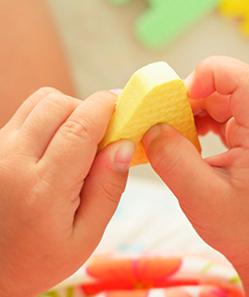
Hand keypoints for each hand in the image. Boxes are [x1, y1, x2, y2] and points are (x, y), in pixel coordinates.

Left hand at [0, 88, 134, 296]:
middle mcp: (13, 161)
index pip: (80, 126)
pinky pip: (28, 114)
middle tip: (103, 134)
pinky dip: (51, 118)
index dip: (106, 107)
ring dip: (69, 111)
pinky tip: (58, 145)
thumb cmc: (40, 257)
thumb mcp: (86, 236)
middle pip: (58, 104)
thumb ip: (108, 189)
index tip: (124, 105)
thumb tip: (124, 146)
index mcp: (44, 188)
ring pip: (40, 102)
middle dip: (89, 109)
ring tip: (80, 139)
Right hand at [142, 56, 248, 295]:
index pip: (245, 80)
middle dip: (189, 98)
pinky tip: (189, 138)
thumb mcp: (200, 199)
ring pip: (222, 100)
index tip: (180, 97)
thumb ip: (172, 160)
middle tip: (164, 121)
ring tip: (174, 133)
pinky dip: (200, 121)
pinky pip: (223, 115)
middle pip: (226, 88)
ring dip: (193, 111)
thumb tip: (152, 128)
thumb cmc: (244, 229)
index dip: (209, 75)